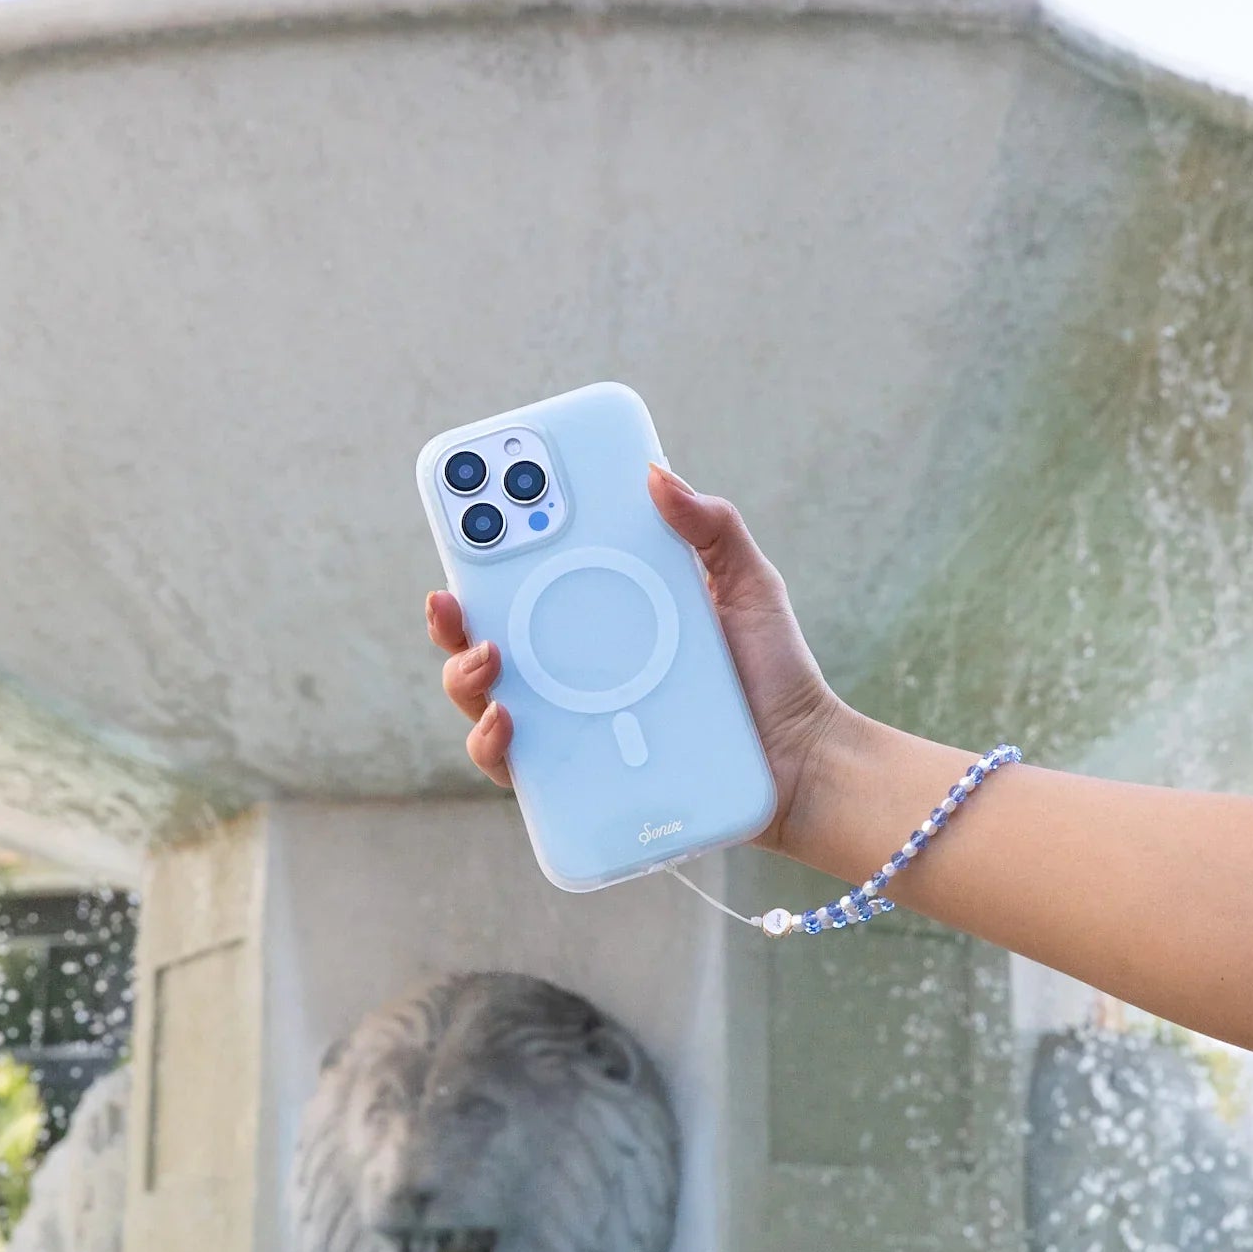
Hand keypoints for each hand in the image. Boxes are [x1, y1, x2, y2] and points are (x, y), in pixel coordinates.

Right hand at [425, 464, 852, 858]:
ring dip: (463, 671)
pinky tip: (509, 718)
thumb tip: (655, 473)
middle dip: (452, 610)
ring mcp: (569, 722)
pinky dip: (493, 742)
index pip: (526, 574)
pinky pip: (512, 764)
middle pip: (483, 633)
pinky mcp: (578, 778)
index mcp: (598, 614)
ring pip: (481, 698)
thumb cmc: (770, 670)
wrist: (800, 759)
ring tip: (487, 653)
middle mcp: (570, 668)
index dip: (485, 541)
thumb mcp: (745, 583)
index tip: (472, 507)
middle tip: (452, 590)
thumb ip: (710, 526)